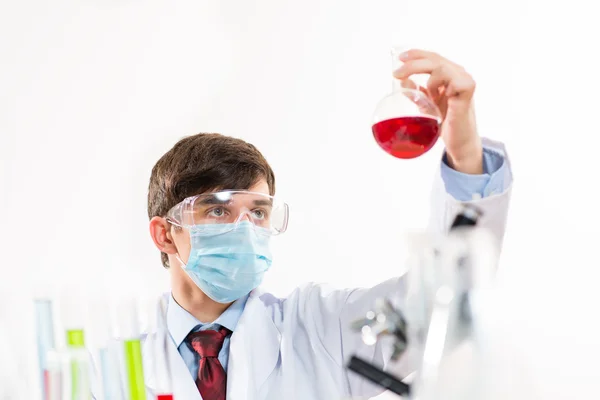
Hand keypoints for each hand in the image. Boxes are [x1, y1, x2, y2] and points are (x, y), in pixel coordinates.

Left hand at [393, 49, 482, 173]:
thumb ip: (417, 92)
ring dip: (429, 80)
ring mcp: (464, 81)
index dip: (416, 54)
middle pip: (434, 59)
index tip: (400, 58)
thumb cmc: (446, 122)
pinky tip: (438, 99)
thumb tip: (402, 81)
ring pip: (441, 67)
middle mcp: (458, 74)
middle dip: (413, 64)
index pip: (432, 57)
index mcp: (449, 74)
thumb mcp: (427, 105)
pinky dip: (441, 87)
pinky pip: (454, 80)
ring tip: (430, 97)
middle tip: (397, 74)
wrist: (458, 141)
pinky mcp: (467, 91)